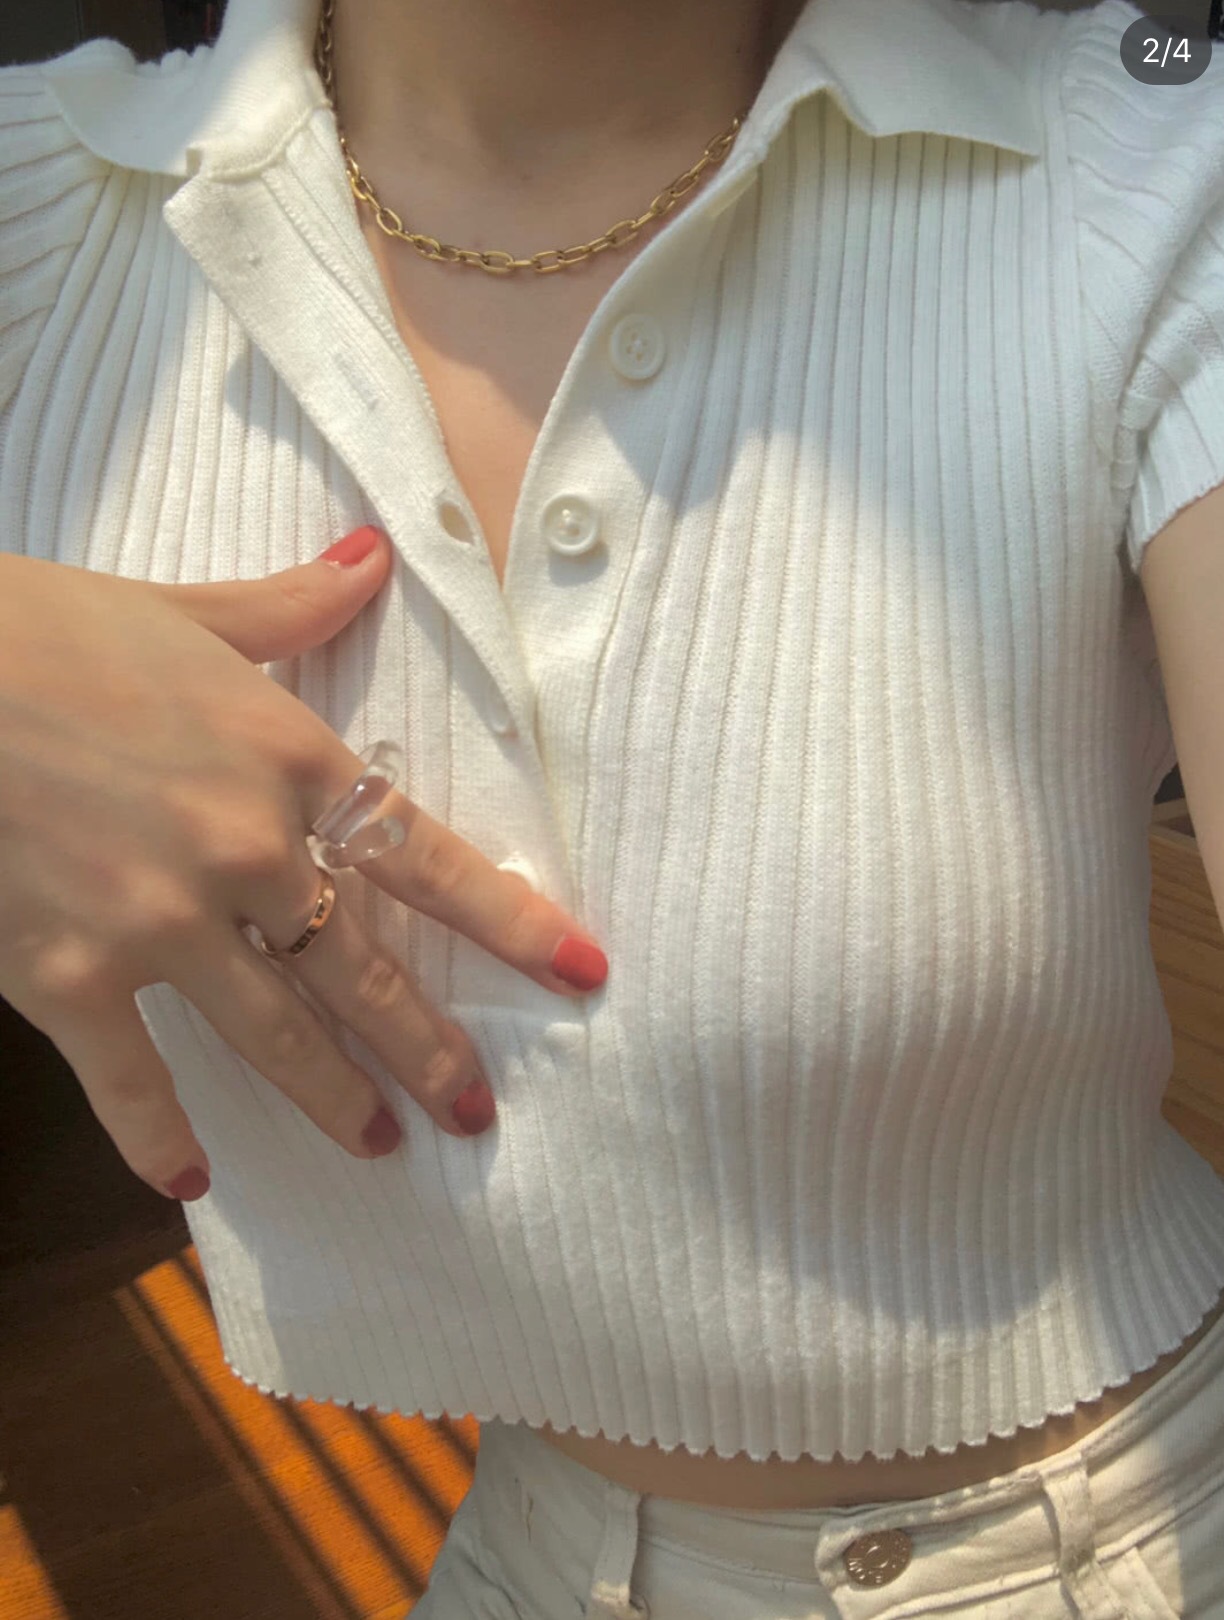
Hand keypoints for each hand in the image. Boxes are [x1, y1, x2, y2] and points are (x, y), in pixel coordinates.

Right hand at [0, 528, 606, 1200]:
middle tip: (477, 1112)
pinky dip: (158, 1134)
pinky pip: (131, 1075)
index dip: (513, 920)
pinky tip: (193, 1181)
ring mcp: (161, 922)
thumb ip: (293, 607)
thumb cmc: (47, 629)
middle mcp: (246, 851)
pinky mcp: (70, 975)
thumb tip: (373, 553)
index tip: (582, 971)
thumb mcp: (188, 613)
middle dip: (430, 1047)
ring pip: (277, 1031)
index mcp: (288, 760)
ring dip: (332, 1095)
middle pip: (366, 968)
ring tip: (377, 1145)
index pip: (427, 857)